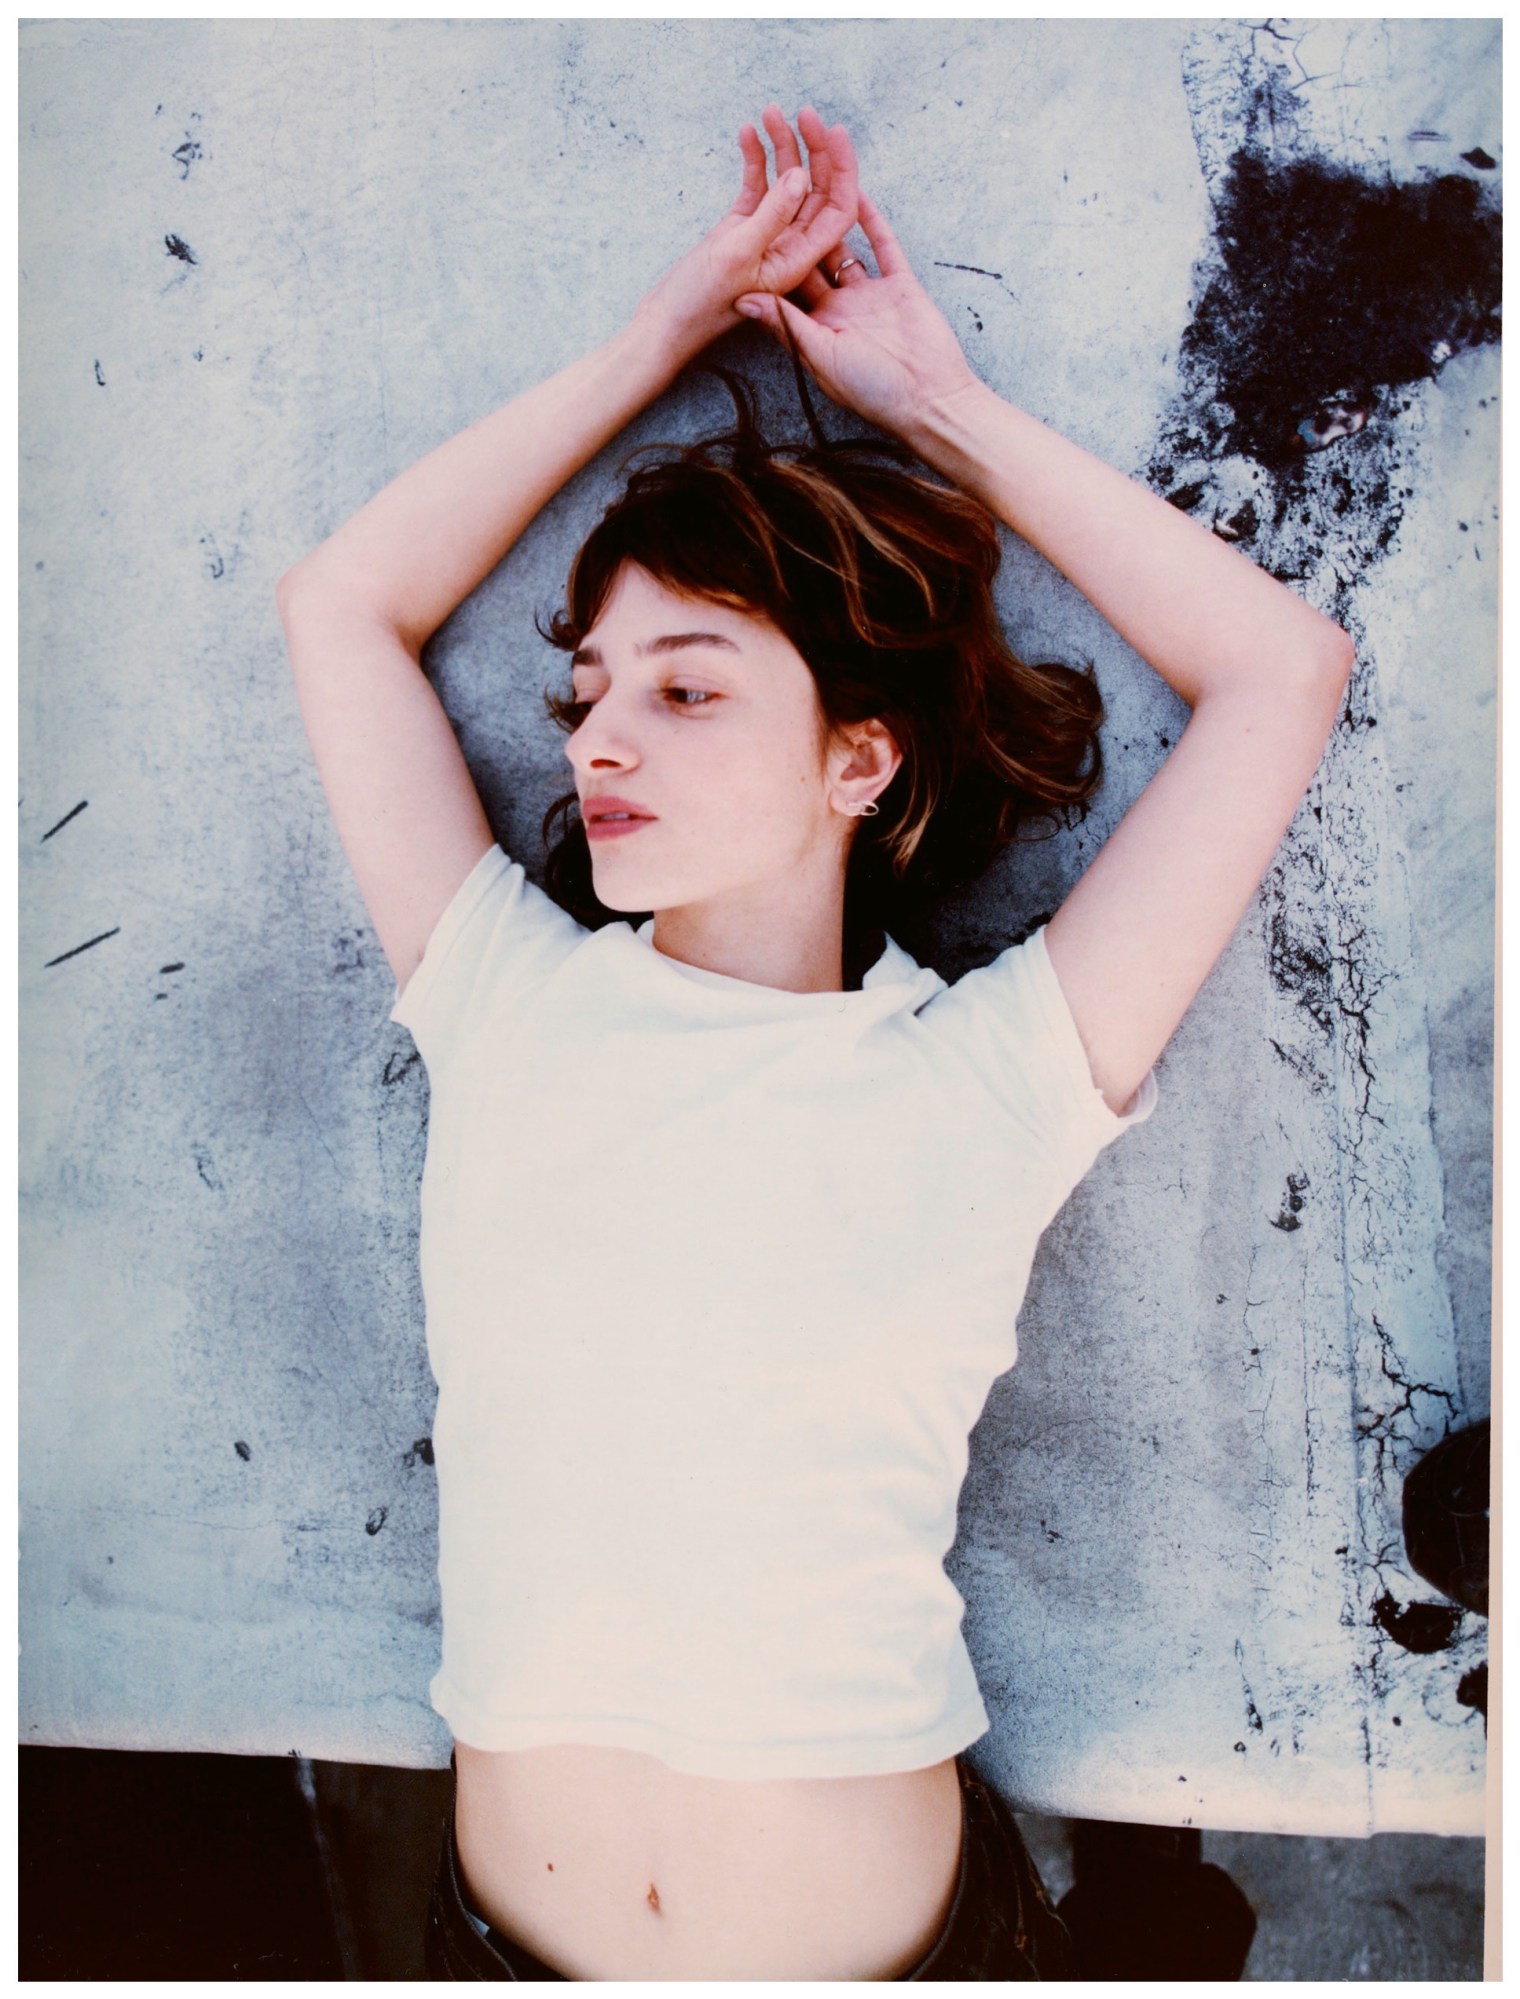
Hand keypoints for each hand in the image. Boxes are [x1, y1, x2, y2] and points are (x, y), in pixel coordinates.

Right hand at [635, 106, 859, 366]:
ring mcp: (766, 236)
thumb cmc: (700, 302)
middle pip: (815, 190)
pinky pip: (757, 187)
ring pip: (786, 183)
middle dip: (813, 149)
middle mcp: (789, 247)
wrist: (664, 323)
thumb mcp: (737, 255)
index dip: (842, 170)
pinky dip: (755, 160)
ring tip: (770, 113)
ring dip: (782, 147)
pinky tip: (747, 134)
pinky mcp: (741, 228)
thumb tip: (800, 176)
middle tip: (802, 113)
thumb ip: (771, 216)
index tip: (833, 132)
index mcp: (799, 260)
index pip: (837, 209)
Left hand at [735, 185, 982, 440]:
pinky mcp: (900, 285)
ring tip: (813, 177)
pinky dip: (870, 219)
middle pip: (813, 256)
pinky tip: (854, 189)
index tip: (751, 218)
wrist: (929, 399)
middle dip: (798, 222)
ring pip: (845, 243)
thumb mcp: (821, 356)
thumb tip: (743, 298)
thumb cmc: (872, 391)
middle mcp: (839, 306)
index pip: (786, 282)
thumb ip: (786, 324)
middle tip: (780, 185)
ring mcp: (870, 294)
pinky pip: (883, 245)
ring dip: (830, 211)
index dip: (770, 252)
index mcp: (815, 325)